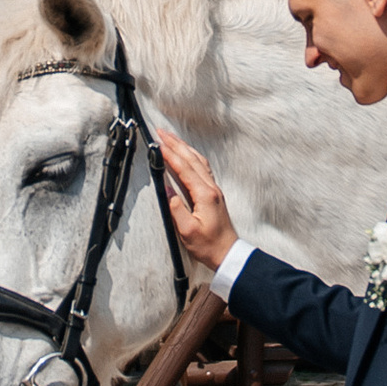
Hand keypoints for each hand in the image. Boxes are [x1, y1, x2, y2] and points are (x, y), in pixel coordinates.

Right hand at [156, 130, 238, 275]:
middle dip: (176, 144)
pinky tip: (187, 155)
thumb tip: (167, 189)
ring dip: (185, 148)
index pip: (184, 169)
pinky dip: (193, 157)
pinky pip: (203, 168)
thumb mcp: (187, 231)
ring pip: (199, 161)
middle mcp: (211, 188)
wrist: (228, 253)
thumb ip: (176, 209)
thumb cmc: (208, 246)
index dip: (170, 155)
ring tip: (171, 138)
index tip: (158, 143)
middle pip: (192, 159)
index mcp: (204, 195)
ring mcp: (214, 190)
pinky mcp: (214, 194)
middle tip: (161, 132)